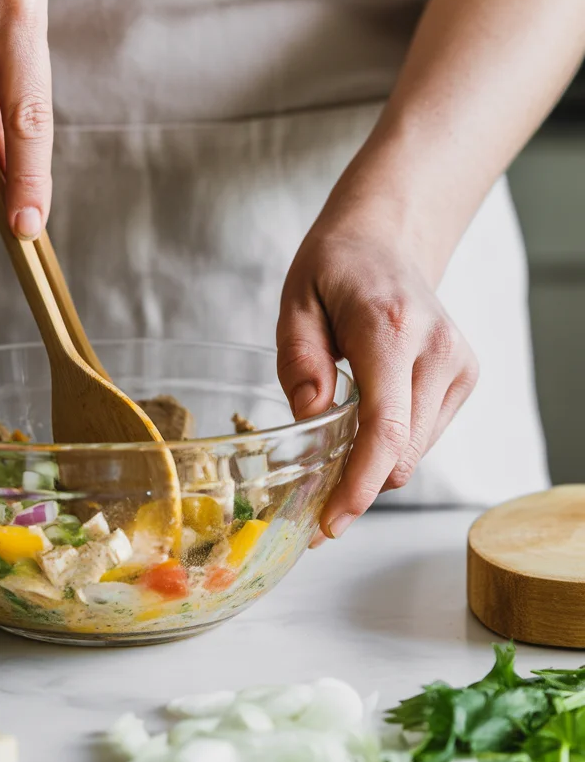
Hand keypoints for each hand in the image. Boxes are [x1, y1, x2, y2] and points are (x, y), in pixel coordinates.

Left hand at [276, 213, 478, 540]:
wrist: (386, 241)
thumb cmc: (334, 270)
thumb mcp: (295, 304)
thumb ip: (299, 362)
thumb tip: (312, 418)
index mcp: (390, 328)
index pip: (384, 427)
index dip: (358, 484)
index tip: (330, 520)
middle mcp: (437, 349)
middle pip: (401, 451)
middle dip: (356, 485)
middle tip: (312, 504)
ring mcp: (459, 364)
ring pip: (415, 452)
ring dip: (374, 465)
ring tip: (335, 449)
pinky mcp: (466, 376)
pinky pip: (424, 436)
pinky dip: (392, 444)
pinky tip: (366, 420)